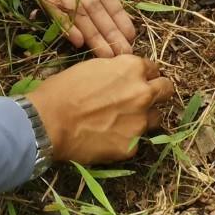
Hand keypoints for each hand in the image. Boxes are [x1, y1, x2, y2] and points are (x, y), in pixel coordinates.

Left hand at [0, 0, 136, 56]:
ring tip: (106, 53)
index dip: (115, 13)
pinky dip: (62, 21)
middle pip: (90, 8)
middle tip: (123, 54)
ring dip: (89, 33)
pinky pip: (48, 4)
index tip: (131, 33)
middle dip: (107, 31)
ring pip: (73, 12)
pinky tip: (76, 38)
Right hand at [31, 55, 173, 163]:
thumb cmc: (61, 90)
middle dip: (158, 93)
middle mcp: (143, 92)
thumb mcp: (91, 68)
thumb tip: (121, 78)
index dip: (144, 75)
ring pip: (157, 118)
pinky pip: (136, 141)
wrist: (48, 122)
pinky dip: (126, 140)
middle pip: (166, 90)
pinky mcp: (132, 146)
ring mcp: (140, 121)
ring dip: (145, 118)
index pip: (153, 68)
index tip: (136, 81)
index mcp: (132, 68)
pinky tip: (108, 139)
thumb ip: (115, 72)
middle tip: (143, 99)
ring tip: (124, 123)